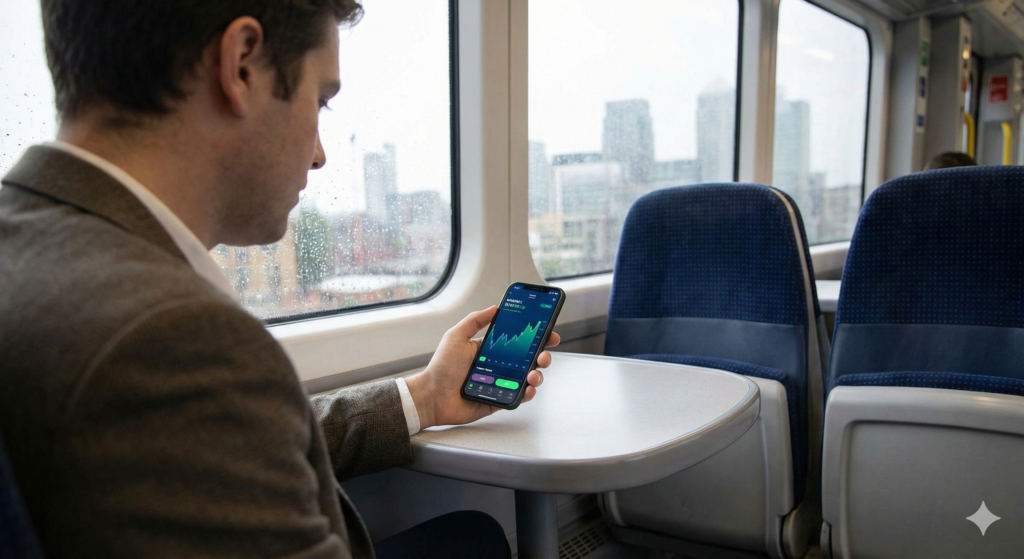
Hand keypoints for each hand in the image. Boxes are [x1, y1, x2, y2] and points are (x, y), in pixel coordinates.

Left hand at [404, 306, 560, 429]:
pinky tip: (527, 388)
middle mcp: (499, 366)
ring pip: (528, 378)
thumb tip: (494, 308)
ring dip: (537, 374)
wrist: (432, 396)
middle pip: (529, 359)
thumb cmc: (441, 368)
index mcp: (490, 349)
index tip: (547, 331)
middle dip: (542, 355)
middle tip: (543, 354)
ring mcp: (501, 383)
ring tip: (533, 374)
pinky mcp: (500, 400)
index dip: (535, 336)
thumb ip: (475, 320)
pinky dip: (528, 393)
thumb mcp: (456, 336)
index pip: (518, 341)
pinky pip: (519, 397)